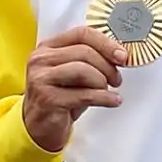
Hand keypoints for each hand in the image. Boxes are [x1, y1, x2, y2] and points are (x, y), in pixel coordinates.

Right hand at [22, 27, 130, 151]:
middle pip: (85, 52)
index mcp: (47, 47)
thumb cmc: (59, 98)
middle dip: (108, 66)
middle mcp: (41, 59)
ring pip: (84, 70)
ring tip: (109, 91)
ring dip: (103, 82)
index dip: (106, 43)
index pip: (81, 34)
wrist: (39, 128)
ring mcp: (41, 78)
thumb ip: (90, 60)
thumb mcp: (73, 74)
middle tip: (117, 79)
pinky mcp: (47, 99)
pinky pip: (84, 94)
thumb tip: (119, 55)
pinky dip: (104, 97)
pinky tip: (113, 100)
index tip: (122, 55)